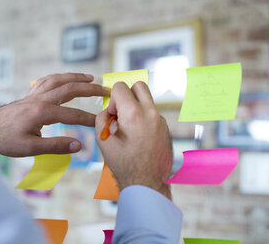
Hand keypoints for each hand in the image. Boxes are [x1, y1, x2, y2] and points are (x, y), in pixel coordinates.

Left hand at [0, 73, 109, 156]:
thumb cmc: (5, 140)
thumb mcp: (31, 148)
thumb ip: (56, 146)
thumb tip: (79, 145)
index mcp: (42, 112)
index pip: (73, 114)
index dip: (89, 119)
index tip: (102, 122)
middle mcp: (40, 99)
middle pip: (70, 88)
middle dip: (90, 89)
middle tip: (105, 90)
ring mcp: (33, 95)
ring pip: (58, 80)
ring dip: (75, 77)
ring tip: (90, 77)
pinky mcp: (28, 96)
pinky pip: (45, 81)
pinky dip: (58, 77)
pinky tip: (63, 79)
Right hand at [95, 81, 172, 197]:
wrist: (146, 182)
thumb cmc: (124, 164)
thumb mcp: (103, 140)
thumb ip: (102, 118)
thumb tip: (109, 111)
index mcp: (134, 114)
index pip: (121, 87)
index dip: (112, 100)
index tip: (113, 115)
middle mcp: (151, 113)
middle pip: (139, 86)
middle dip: (127, 95)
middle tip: (122, 113)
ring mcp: (161, 120)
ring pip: (147, 101)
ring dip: (136, 108)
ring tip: (130, 129)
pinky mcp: (166, 128)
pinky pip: (153, 114)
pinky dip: (144, 119)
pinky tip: (139, 137)